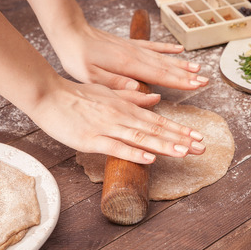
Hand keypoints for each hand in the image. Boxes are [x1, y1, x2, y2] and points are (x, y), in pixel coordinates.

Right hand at [29, 77, 205, 163]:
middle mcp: (121, 116)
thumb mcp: (108, 91)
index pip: (158, 119)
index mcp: (126, 106)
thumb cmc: (77, 95)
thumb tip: (156, 98)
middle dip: (180, 139)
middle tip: (201, 147)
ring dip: (164, 145)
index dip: (179, 129)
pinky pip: (116, 147)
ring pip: (141, 137)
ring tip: (184, 152)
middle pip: (156, 129)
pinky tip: (150, 158)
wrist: (49, 95)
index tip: (197, 137)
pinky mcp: (91, 139)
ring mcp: (107, 127)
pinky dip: (134, 152)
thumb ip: (133, 96)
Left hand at [49, 24, 208, 90]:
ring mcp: (134, 48)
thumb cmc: (78, 57)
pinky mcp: (129, 44)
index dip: (180, 81)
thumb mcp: (92, 77)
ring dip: (181, 63)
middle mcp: (135, 55)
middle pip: (166, 66)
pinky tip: (178, 50)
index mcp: (128, 65)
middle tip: (205, 80)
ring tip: (198, 68)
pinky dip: (167, 49)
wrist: (70, 32)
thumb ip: (117, 84)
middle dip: (187, 74)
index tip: (196, 85)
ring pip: (163, 57)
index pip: (160, 75)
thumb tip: (142, 90)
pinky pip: (152, 46)